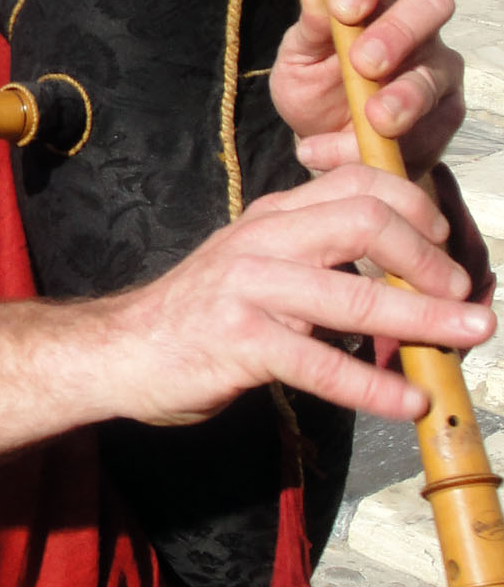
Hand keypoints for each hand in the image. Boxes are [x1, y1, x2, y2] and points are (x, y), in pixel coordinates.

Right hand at [96, 165, 492, 427]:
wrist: (118, 350)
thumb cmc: (199, 315)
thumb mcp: (258, 265)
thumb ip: (318, 260)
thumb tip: (404, 277)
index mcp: (275, 216)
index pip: (359, 184)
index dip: (418, 209)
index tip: (448, 246)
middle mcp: (264, 240)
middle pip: (366, 223)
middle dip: (430, 259)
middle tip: (466, 296)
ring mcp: (249, 289)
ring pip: (354, 298)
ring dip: (423, 320)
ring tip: (468, 338)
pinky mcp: (239, 343)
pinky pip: (320, 365)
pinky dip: (372, 387)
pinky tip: (406, 402)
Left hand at [270, 0, 464, 174]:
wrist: (326, 146)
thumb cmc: (315, 89)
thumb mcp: (298, 61)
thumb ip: (309, 28)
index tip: (344, 8)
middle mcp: (412, 25)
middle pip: (431, 1)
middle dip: (398, 31)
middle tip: (365, 63)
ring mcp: (435, 67)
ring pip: (439, 68)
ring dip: (406, 96)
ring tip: (375, 120)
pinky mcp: (447, 112)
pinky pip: (436, 122)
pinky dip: (398, 141)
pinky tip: (360, 151)